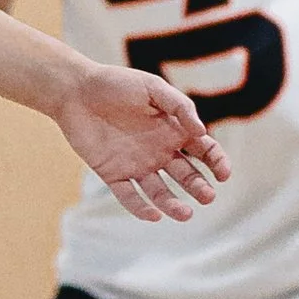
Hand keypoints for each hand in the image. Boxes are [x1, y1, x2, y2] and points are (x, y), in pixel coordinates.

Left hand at [56, 62, 229, 221]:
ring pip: (160, 192)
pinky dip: (140, 208)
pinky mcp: (113, 174)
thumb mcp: (152, 88)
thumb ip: (179, 107)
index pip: (204, 151)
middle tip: (207, 196)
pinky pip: (129, 196)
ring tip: (185, 214)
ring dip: (173, 204)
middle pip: (186, 175)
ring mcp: (137, 164)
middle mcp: (159, 151)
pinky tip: (153, 215)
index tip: (223, 174)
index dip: (217, 163)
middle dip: (199, 187)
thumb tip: (201, 132)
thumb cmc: (116, 84)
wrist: (75, 90)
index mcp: (173, 130)